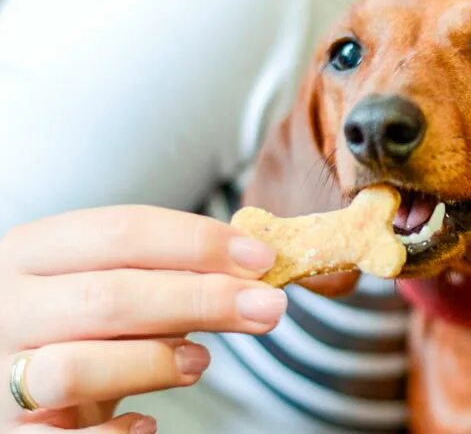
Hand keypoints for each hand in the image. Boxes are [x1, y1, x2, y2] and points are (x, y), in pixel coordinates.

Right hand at [0, 206, 285, 432]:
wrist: (6, 384)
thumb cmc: (75, 326)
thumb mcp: (105, 283)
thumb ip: (165, 272)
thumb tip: (254, 269)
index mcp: (31, 251)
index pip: (122, 230)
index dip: (199, 242)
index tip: (262, 259)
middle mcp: (7, 308)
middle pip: (113, 296)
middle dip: (204, 300)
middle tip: (269, 308)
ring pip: (78, 368)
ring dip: (154, 363)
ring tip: (201, 363)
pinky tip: (147, 422)